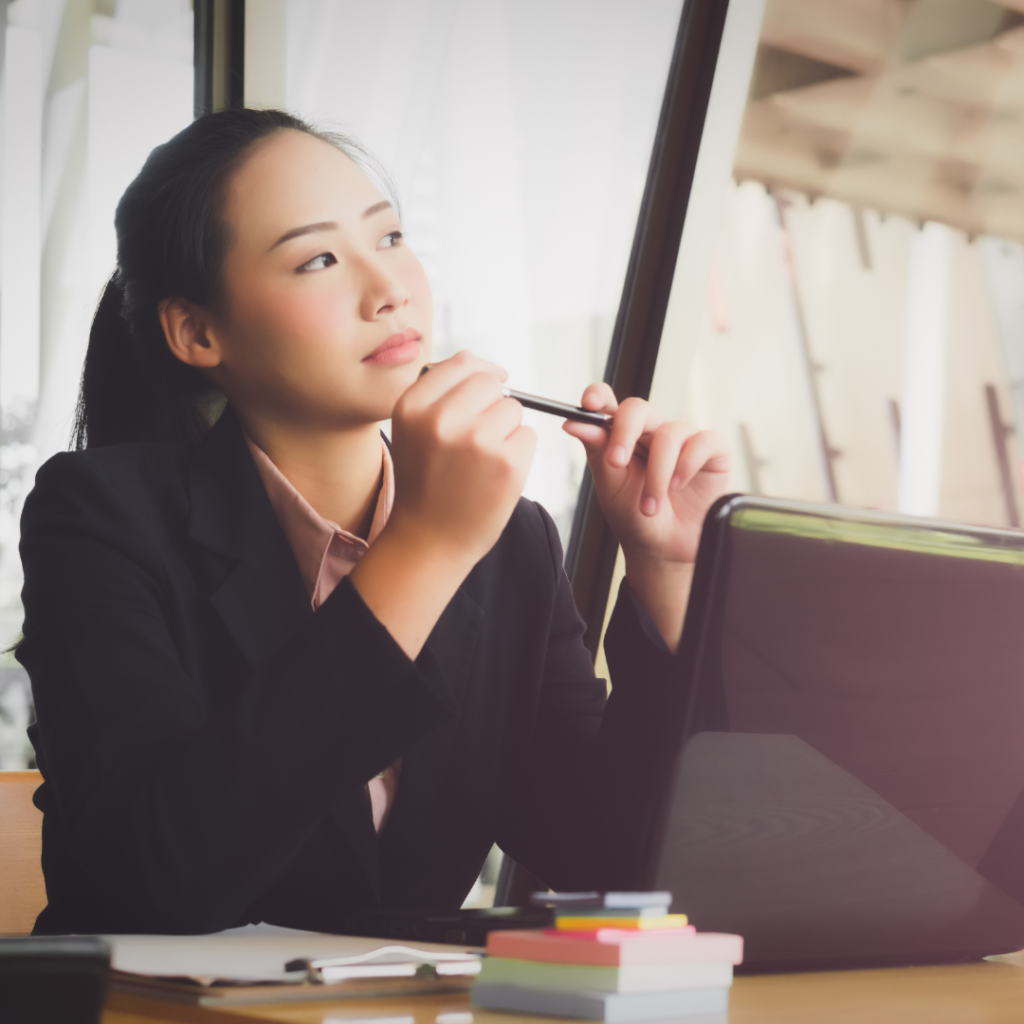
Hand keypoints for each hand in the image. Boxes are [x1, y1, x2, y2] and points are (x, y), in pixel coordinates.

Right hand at [387, 350, 535, 570]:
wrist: (428, 541)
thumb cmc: (426, 484)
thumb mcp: (415, 431)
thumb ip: (441, 394)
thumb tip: (487, 367)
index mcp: (413, 406)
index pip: (462, 363)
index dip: (480, 374)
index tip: (485, 391)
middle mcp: (442, 418)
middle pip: (491, 383)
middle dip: (493, 404)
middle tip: (477, 439)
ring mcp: (477, 439)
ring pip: (513, 409)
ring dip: (506, 431)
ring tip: (482, 462)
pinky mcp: (508, 462)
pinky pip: (527, 436)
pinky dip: (519, 454)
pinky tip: (495, 476)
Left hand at [562, 383, 729, 649]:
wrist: (664, 551)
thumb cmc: (635, 518)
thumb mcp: (610, 485)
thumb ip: (597, 451)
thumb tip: (573, 422)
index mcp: (622, 436)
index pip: (609, 403)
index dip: (599, 395)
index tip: (589, 403)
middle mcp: (652, 432)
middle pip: (637, 409)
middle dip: (624, 433)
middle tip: (616, 462)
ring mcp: (683, 439)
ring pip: (669, 433)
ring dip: (656, 474)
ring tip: (650, 506)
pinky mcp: (712, 451)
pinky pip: (702, 441)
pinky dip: (687, 465)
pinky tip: (678, 486)